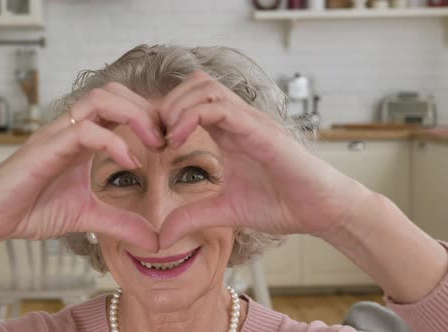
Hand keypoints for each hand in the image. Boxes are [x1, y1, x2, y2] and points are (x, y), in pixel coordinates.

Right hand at [0, 83, 164, 250]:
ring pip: (100, 99)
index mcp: (82, 138)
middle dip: (148, 110)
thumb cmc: (31, 208)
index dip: (149, 117)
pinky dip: (113, 141)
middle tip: (168, 139)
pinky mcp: (45, 148)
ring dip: (135, 115)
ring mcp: (57, 135)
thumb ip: (121, 223)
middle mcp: (70, 129)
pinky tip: (130, 162)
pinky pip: (83, 130)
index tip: (170, 143)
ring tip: (154, 144)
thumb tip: (154, 241)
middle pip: (115, 92)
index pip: (120, 107)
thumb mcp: (88, 216)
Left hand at [157, 71, 370, 247]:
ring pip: (207, 88)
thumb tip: (161, 236)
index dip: (167, 114)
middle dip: (168, 104)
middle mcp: (240, 120)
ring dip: (178, 107)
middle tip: (156, 137)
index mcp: (230, 132)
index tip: (153, 143)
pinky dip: (194, 117)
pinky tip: (180, 140)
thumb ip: (192, 217)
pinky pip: (223, 110)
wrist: (319, 211)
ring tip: (168, 138)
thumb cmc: (280, 204)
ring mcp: (251, 122)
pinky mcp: (262, 132)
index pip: (193, 101)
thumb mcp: (224, 211)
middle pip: (197, 84)